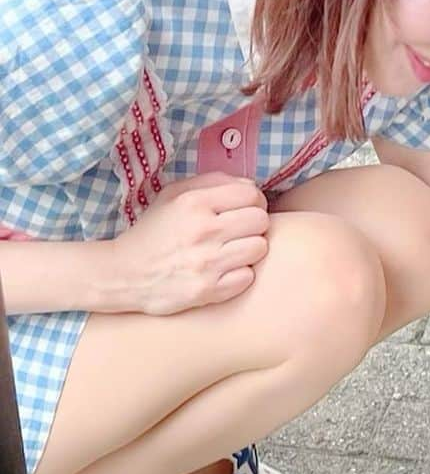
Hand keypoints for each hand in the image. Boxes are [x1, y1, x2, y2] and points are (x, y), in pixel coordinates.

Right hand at [109, 174, 268, 314]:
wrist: (124, 274)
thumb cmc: (154, 232)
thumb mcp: (173, 195)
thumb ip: (212, 182)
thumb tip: (251, 186)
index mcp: (193, 203)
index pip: (251, 194)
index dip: (254, 200)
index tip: (245, 208)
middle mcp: (202, 231)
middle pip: (260, 220)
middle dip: (254, 224)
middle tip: (239, 230)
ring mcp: (207, 263)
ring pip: (259, 248)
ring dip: (250, 249)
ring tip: (233, 250)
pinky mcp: (209, 290)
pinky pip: (248, 277)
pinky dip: (240, 274)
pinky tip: (225, 270)